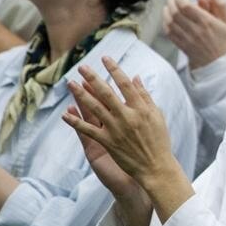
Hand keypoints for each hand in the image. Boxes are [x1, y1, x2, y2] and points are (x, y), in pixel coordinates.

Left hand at [62, 58, 178, 190]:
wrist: (155, 167)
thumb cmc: (159, 140)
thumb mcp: (157, 115)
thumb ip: (145, 96)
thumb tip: (135, 78)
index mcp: (141, 108)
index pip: (124, 84)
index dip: (114, 70)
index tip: (105, 58)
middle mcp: (127, 116)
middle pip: (106, 93)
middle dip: (93, 78)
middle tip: (82, 67)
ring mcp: (115, 129)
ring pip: (94, 108)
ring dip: (80, 95)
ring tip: (70, 83)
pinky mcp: (107, 142)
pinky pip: (88, 130)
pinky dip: (76, 122)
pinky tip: (66, 113)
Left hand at [162, 0, 225, 68]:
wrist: (224, 66)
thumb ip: (223, 6)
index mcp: (207, 22)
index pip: (186, 6)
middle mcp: (196, 30)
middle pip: (176, 13)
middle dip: (171, 3)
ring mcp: (188, 39)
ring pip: (170, 22)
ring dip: (166, 12)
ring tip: (167, 7)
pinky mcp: (184, 47)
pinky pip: (170, 34)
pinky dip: (166, 24)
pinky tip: (167, 20)